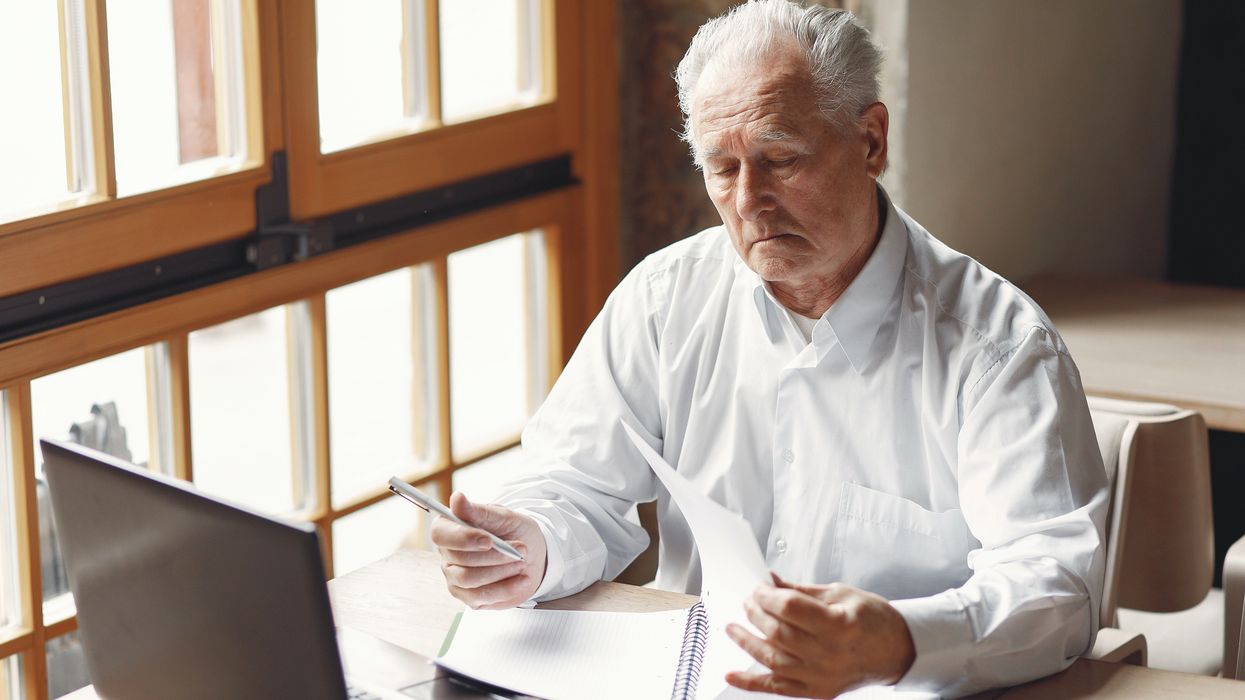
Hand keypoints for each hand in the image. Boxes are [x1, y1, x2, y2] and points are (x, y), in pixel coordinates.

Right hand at [429, 492, 547, 609]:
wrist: (533, 555)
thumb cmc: (515, 531)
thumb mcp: (504, 517)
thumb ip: (480, 511)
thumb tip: (457, 499)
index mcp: (450, 528)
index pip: (440, 534)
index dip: (462, 538)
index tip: (488, 539)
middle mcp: (448, 554)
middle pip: (459, 559)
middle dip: (494, 555)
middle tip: (520, 549)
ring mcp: (455, 578)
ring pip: (469, 579)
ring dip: (500, 570)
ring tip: (521, 561)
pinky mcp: (469, 597)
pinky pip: (481, 597)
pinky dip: (506, 589)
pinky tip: (522, 579)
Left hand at [724, 574, 915, 697]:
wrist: (897, 650)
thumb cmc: (871, 618)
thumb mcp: (839, 593)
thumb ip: (800, 591)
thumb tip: (769, 582)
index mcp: (840, 624)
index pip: (790, 609)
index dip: (768, 596)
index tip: (758, 588)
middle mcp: (831, 654)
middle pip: (779, 633)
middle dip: (756, 615)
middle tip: (747, 603)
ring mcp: (823, 676)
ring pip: (773, 660)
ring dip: (747, 643)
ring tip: (732, 628)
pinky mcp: (818, 691)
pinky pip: (778, 688)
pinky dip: (751, 683)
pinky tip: (732, 674)